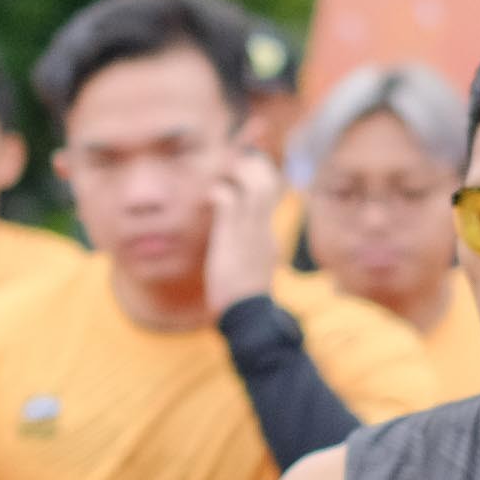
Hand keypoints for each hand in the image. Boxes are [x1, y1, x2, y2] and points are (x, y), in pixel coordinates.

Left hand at [201, 148, 286, 317]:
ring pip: (253, 186)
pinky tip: (209, 195)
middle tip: (229, 163)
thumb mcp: (249, 273)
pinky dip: (218, 191)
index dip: (259, 176)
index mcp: (268, 237)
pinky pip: (230, 201)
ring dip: (235, 172)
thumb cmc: (243, 300)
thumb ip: (245, 256)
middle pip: (268, 183)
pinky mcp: (235, 237)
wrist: (248, 316)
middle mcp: (265, 229)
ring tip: (218, 174)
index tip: (243, 165)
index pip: (271, 196)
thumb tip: (233, 253)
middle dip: (250, 166)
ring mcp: (252, 231)